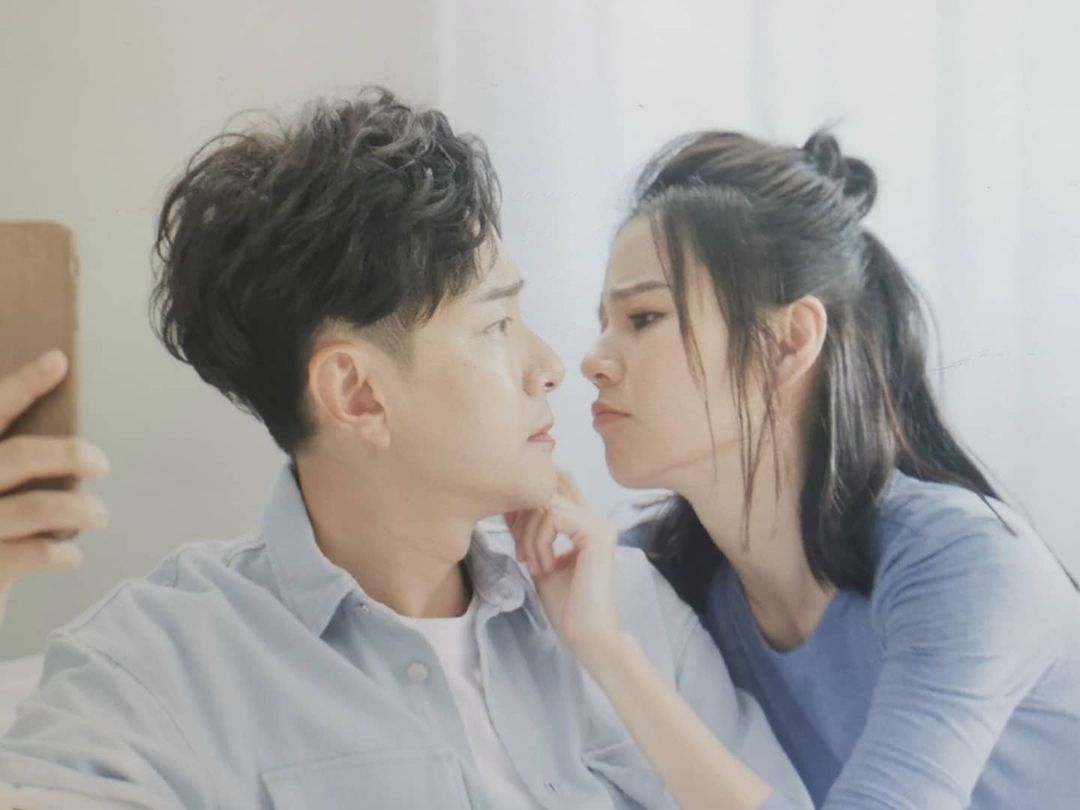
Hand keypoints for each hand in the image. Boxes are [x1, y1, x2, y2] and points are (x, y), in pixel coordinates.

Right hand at [0, 351, 108, 621]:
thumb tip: (57, 447)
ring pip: (35, 508)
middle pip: (19, 457)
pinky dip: (61, 553)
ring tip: (98, 515)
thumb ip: (6, 462)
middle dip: (68, 455)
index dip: (22, 385)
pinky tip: (70, 555)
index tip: (57, 360)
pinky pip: (35, 554)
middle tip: (100, 463)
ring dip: (79, 510)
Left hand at [505, 468, 624, 668]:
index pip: (556, 484)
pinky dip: (539, 541)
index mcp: (584, 522)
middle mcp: (595, 516)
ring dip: (528, 534)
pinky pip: (553, 516)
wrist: (588, 637)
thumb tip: (510, 504)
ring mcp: (599, 523)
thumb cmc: (566, 607)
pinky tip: (543, 567)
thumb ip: (532, 532)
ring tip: (532, 565)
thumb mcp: (540, 559)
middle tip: (520, 551)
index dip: (526, 498)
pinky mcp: (596, 533)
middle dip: (523, 513)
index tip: (513, 533)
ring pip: (546, 501)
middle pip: (549, 483)